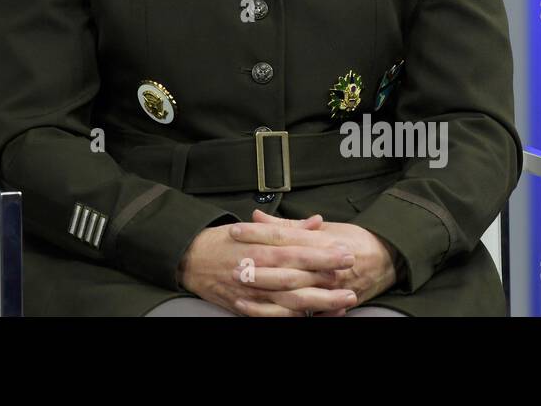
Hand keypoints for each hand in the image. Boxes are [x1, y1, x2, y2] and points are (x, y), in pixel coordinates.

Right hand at [176, 214, 360, 316]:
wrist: (190, 259)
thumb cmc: (222, 241)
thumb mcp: (251, 227)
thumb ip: (286, 228)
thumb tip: (316, 223)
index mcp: (257, 244)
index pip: (294, 246)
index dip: (321, 250)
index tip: (344, 251)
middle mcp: (254, 267)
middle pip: (295, 271)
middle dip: (326, 272)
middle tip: (351, 272)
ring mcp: (250, 289)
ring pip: (289, 297)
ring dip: (319, 299)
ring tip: (344, 299)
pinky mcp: (245, 306)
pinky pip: (273, 315)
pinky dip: (293, 316)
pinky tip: (313, 315)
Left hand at [228, 211, 399, 315]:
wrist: (388, 259)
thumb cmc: (355, 240)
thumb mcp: (325, 226)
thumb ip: (290, 225)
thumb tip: (259, 217)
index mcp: (321, 241)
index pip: (284, 236)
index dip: (258, 233)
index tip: (235, 230)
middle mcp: (324, 265)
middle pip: (285, 265)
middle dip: (257, 264)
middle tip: (232, 262)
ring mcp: (327, 287)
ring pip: (291, 291)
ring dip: (263, 290)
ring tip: (239, 286)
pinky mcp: (328, 305)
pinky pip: (300, 313)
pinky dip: (276, 313)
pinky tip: (254, 309)